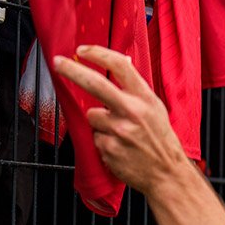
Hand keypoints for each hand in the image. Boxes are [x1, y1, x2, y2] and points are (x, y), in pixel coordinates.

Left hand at [51, 45, 185, 194]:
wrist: (167, 173)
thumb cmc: (161, 140)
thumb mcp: (156, 109)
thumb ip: (136, 89)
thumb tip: (122, 64)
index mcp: (146, 99)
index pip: (120, 66)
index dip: (98, 54)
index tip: (82, 50)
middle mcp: (132, 112)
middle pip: (95, 83)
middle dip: (72, 70)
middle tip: (57, 62)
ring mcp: (119, 131)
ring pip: (92, 116)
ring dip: (99, 123)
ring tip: (119, 134)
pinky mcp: (108, 148)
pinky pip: (94, 137)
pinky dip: (102, 141)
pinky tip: (119, 147)